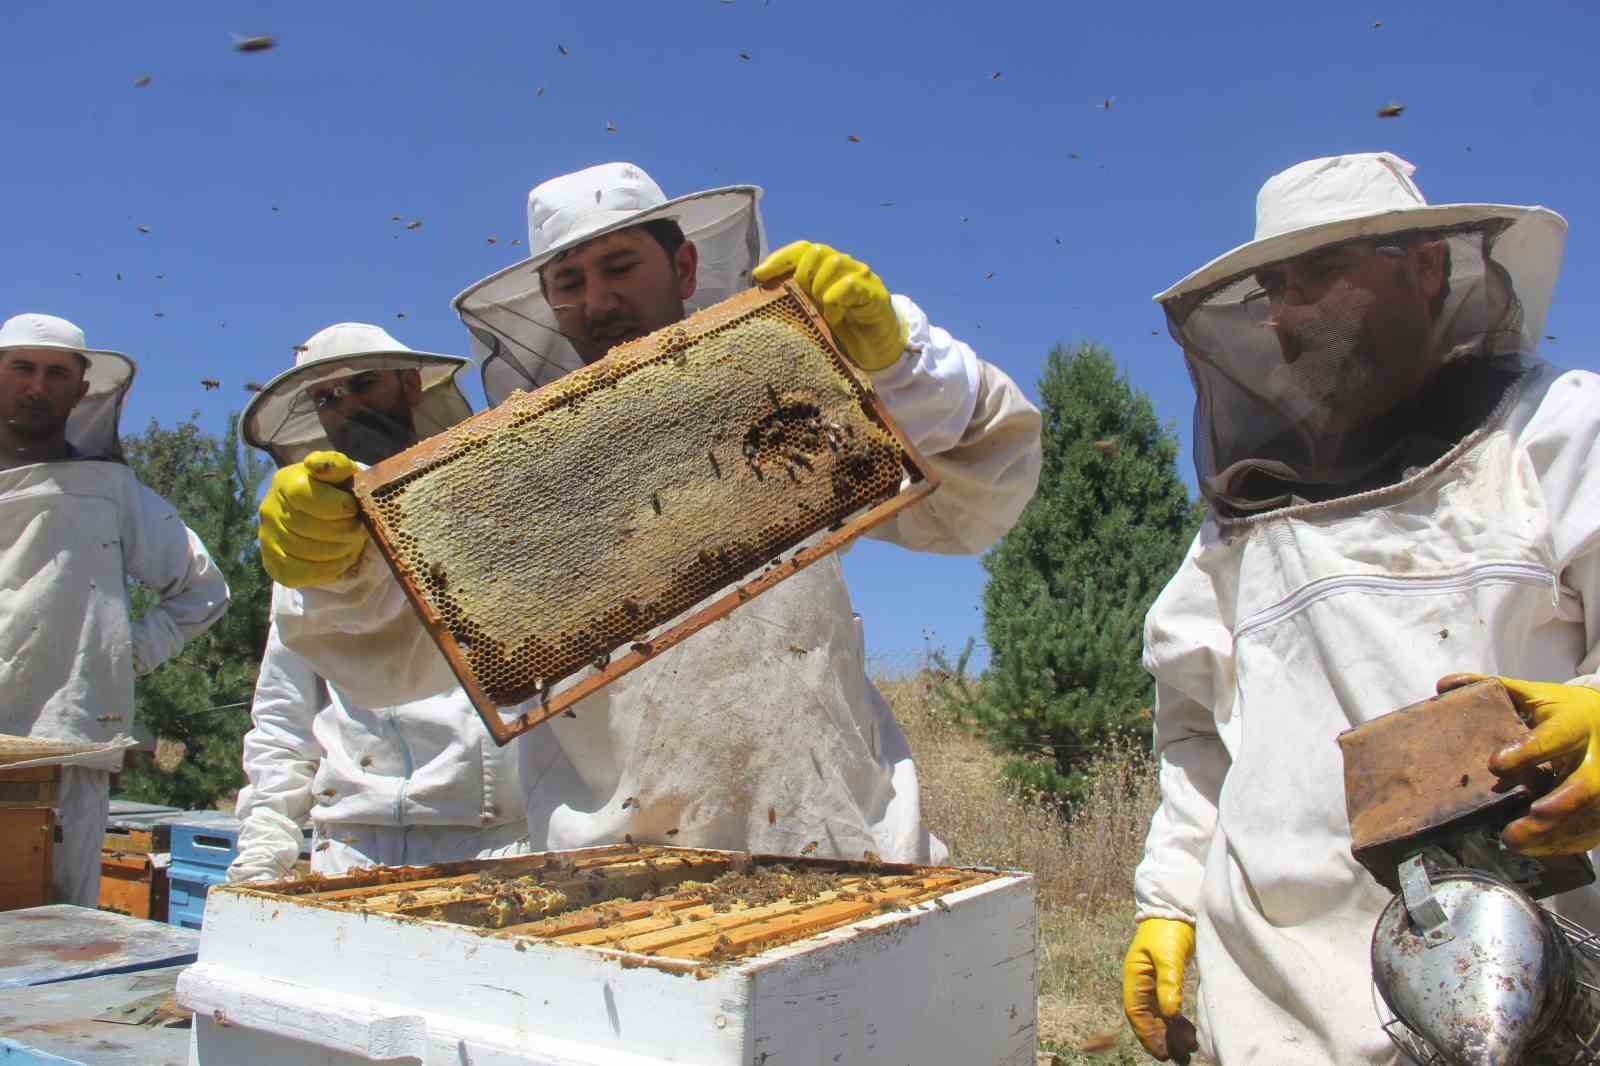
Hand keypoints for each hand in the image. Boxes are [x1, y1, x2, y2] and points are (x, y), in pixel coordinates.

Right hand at [258, 450, 366, 587]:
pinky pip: (298, 574)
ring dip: (339, 551)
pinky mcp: (271, 562)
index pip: (305, 496)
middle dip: (344, 531)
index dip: (337, 506)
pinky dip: (326, 570)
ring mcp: (267, 537)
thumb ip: (334, 465)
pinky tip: (340, 560)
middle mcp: (269, 509)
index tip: (353, 507)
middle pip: (309, 528)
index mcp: (286, 482)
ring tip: (352, 543)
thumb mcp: (341, 472)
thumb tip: (316, 464)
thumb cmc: (336, 490)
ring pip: (305, 553)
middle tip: (359, 529)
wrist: (318, 512)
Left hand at [753, 240, 907, 370]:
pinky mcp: (875, 294)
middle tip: (804, 301)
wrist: (878, 348)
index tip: (759, 276)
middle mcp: (845, 266)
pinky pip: (850, 284)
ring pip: (833, 262)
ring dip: (819, 288)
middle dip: (802, 276)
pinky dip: (835, 299)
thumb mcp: (813, 313)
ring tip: (822, 312)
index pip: (801, 249)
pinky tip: (834, 316)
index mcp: (827, 268)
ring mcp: (862, 277)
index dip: (779, 259)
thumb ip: (796, 298)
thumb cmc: (842, 330)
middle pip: (816, 252)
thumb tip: (762, 292)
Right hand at [1123, 917, 1199, 1062]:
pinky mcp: (1166, 981)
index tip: (1164, 1053)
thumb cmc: (1168, 929)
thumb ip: (1168, 983)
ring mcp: (1153, 982)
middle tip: (1180, 1058)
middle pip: (1148, 1018)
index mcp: (1134, 976)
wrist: (1177, 909)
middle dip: (1162, 1039)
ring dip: (1171, 1033)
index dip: (1148, 1034)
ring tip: (1189, 1050)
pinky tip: (1189, 1033)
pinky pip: (1169, 1008)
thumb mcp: (1168, 955)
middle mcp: (1141, 982)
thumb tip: (1170, 1014)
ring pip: (1159, 1016)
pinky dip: (1177, 1022)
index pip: (1137, 1013)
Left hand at [1439, 673, 1599, 855]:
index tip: (1495, 764)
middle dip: (1555, 807)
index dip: (1527, 752)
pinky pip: (1592, 830)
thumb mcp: (1532, 693)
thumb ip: (1490, 688)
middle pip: (1584, 786)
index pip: (1554, 738)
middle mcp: (1596, 755)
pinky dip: (1565, 843)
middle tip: (1517, 825)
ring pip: (1589, 815)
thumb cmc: (1561, 709)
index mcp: (1574, 723)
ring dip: (1554, 834)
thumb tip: (1442, 685)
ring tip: (1515, 841)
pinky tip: (1537, 848)